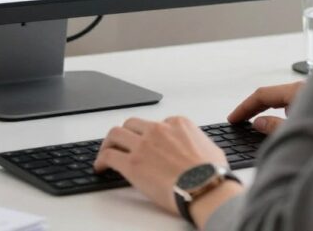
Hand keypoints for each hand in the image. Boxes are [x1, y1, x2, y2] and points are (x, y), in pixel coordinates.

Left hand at [94, 116, 227, 213]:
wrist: (205, 188)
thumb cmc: (211, 174)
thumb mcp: (210, 148)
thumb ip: (197, 143)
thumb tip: (195, 150)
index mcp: (178, 124)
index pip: (156, 124)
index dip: (150, 135)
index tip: (147, 144)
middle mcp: (158, 130)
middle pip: (132, 124)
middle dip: (126, 133)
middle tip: (122, 144)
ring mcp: (143, 145)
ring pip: (115, 134)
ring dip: (109, 143)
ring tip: (106, 152)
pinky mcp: (132, 163)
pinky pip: (108, 156)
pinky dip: (101, 160)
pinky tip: (101, 167)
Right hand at [227, 82, 303, 133]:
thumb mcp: (298, 131)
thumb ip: (275, 126)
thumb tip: (258, 123)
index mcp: (296, 91)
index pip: (262, 95)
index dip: (245, 107)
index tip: (234, 118)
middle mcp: (302, 89)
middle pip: (270, 95)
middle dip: (252, 107)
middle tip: (238, 120)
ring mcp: (309, 94)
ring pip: (280, 98)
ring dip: (265, 108)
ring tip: (252, 121)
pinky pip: (290, 102)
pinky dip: (278, 110)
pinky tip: (276, 120)